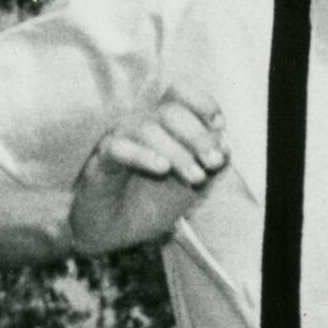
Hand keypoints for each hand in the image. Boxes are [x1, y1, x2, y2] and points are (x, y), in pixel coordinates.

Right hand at [68, 89, 228, 254]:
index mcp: (162, 125)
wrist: (115, 234)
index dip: (201, 102)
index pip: (178, 94)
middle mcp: (140, 125)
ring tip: (196, 177)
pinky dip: (143, 155)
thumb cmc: (150, 204)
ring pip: (147, 129)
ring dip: (177, 152)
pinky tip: (162, 169)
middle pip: (169, 111)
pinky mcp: (101, 160)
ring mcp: (119, 139)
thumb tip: (226, 147)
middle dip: (197, 136)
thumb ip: (207, 166)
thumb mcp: (190, 187)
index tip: (220, 124)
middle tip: (213, 162)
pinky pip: (119, 148)